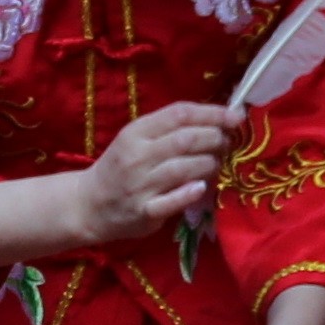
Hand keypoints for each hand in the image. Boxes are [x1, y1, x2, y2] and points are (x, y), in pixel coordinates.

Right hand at [60, 102, 244, 250]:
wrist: (88, 204)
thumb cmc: (120, 167)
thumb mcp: (136, 139)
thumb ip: (170, 129)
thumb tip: (217, 119)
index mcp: (136, 132)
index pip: (179, 114)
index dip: (212, 113)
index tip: (235, 116)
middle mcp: (137, 155)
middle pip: (186, 140)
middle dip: (215, 138)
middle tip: (226, 143)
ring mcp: (140, 185)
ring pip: (184, 168)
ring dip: (209, 164)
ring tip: (216, 164)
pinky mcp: (144, 211)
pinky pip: (173, 201)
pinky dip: (191, 193)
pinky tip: (201, 188)